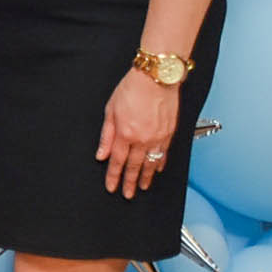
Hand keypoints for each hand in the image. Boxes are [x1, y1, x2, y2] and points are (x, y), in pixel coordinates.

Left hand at [98, 69, 178, 197]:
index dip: (114, 176)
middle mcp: (142, 138)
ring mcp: (158, 137)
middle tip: (128, 194)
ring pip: (151, 163)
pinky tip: (157, 169)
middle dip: (130, 182)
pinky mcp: (170, 132)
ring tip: (142, 187)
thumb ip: (106, 135)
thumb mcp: (110, 110)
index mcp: (125, 133)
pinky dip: (160, 163)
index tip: (112, 187)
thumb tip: (101, 154)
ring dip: (146, 177)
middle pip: (134, 167)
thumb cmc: (133, 88)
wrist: (156, 77)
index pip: (117, 161)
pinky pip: (164, 153)